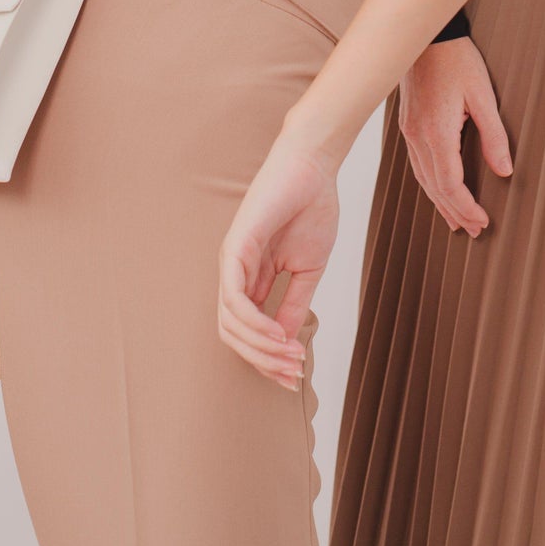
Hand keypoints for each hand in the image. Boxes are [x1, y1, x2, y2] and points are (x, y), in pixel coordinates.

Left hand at [217, 131, 338, 389]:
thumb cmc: (311, 209)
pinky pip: (233, 298)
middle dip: (263, 361)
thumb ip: (292, 305)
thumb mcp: (307, 270)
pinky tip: (278, 334)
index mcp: (250, 278)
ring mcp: (231, 262)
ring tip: (290, 357)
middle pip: (233, 335)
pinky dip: (253, 323)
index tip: (295, 377)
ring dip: (260, 348)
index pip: (247, 332)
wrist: (314, 167)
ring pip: (230, 323)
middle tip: (293, 373)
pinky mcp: (234, 248)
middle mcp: (234, 274)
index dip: (268, 360)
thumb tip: (283, 345)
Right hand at [398, 35, 512, 235]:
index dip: (467, 207)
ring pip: (423, 179)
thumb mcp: (484, 95)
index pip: (451, 185)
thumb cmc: (457, 60)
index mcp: (437, 133)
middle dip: (455, 212)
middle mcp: (418, 137)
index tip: (483, 222)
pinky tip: (438, 189)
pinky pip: (417, 164)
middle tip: (474, 231)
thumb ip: (494, 136)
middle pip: (435, 188)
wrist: (427, 35)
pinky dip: (430, 184)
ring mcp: (409, 131)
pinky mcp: (407, 124)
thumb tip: (505, 171)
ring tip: (456, 221)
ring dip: (441, 202)